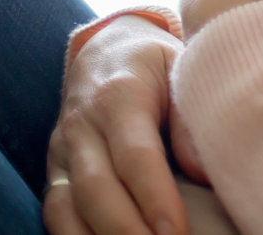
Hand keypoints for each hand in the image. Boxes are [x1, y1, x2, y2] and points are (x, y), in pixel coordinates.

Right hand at [43, 15, 204, 234]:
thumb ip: (192, 118)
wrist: (108, 47)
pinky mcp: (55, 170)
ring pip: (66, 208)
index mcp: (119, 96)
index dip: (156, 198)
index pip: (135, 156)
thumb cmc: (158, 62)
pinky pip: (56, 212)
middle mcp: (82, 126)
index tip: (177, 233)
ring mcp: (62, 150)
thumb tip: (207, 172)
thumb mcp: (182, 68)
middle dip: (126, 231)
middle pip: (96, 189)